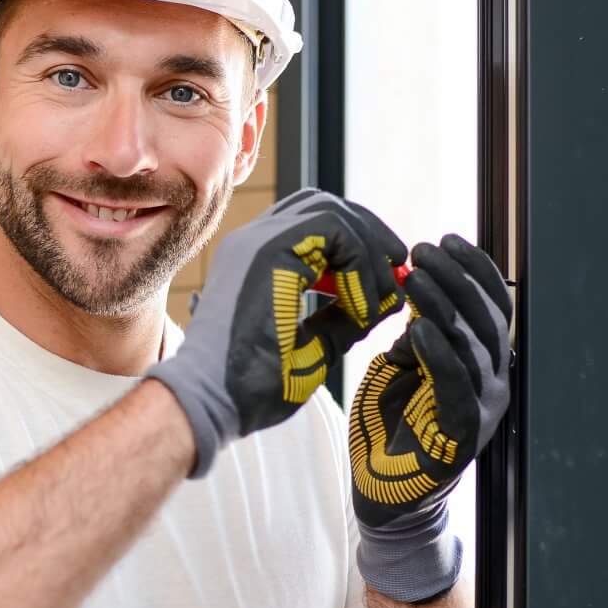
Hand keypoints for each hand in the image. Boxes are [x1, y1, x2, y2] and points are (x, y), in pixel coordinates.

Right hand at [146, 187, 407, 477]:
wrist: (211, 402)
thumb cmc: (252, 387)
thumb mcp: (314, 348)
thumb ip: (345, 320)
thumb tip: (387, 300)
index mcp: (258, 260)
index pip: (318, 223)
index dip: (360, 245)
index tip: (386, 286)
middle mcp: (254, 241)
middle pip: (327, 205)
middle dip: (370, 234)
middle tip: (396, 272)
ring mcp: (256, 241)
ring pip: (332, 211)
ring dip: (368, 249)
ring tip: (381, 296)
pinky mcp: (268, 250)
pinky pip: (334, 229)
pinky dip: (360, 263)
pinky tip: (360, 307)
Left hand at [346, 234, 513, 600]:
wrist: (383, 495)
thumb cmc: (390, 426)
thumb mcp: (399, 366)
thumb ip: (414, 333)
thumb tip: (417, 295)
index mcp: (482, 364)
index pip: (492, 305)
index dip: (475, 269)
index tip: (446, 238)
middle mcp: (491, 384)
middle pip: (485, 318)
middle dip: (456, 277)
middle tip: (424, 249)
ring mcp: (480, 411)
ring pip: (472, 346)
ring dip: (443, 305)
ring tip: (413, 276)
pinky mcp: (460, 436)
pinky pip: (455, 387)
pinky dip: (438, 355)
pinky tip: (418, 328)